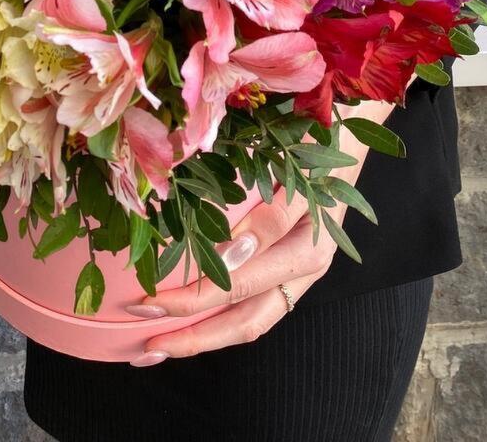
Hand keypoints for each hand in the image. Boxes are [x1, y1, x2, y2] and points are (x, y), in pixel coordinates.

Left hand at [127, 99, 396, 365]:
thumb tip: (236, 251)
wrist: (346, 137)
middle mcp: (303, 272)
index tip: (146, 301)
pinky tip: (187, 326)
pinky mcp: (291, 270)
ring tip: (156, 349)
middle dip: (190, 335)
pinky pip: (255, 309)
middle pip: (243, 321)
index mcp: (305, 252)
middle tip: (140, 344)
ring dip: (203, 340)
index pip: (237, 289)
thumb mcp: (300, 173)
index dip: (189, 300)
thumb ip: (275, 214)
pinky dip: (220, 322)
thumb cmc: (316, 148)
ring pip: (249, 323)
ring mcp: (298, 275)